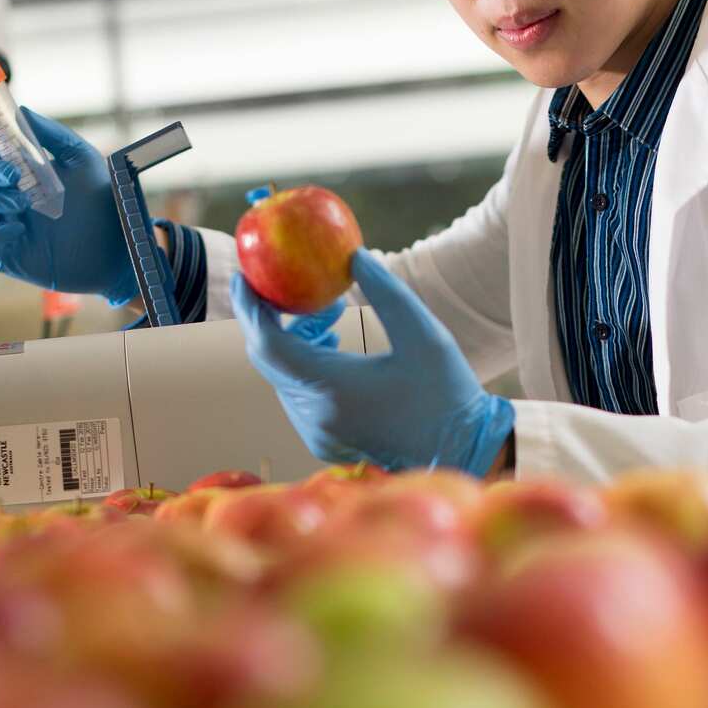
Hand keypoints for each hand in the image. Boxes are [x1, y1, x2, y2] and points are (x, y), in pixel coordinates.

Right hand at [0, 105, 136, 305]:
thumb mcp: (82, 160)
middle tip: (13, 174)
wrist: (116, 246)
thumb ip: (52, 135)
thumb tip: (20, 111)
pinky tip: (18, 230)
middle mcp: (2, 192)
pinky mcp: (2, 253)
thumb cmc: (100, 201)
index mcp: (18, 167)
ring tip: (22, 203)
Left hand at [231, 247, 514, 475]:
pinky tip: (336, 348)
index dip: (250, 308)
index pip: (269, 344)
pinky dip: (306, 366)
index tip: (245, 276)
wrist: (462, 452)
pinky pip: (298, 396)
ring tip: (332, 316)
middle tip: (287, 285)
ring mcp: (317, 432)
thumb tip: (355, 256)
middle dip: (274, 318)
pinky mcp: (324, 441)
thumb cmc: (447, 393)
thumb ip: (386, 290)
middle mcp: (315, 414)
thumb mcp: (423, 332)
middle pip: (270, 358)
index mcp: (333, 387)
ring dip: (296, 341)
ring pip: (284, 376)